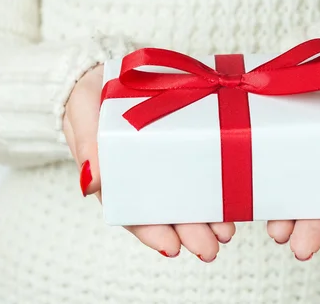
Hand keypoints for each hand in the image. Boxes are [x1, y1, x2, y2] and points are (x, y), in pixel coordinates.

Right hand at [62, 65, 234, 261]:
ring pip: (190, 196)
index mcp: (117, 178)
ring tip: (227, 232)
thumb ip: (87, 145)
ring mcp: (168, 162)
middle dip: (190, 233)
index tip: (171, 249)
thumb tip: (91, 183)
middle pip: (169, 212)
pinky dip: (218, 185)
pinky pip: (204, 166)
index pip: (134, 213)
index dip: (152, 233)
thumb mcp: (84, 115)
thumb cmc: (90, 97)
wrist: (107, 71)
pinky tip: (235, 198)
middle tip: (211, 249)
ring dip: (208, 218)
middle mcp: (145, 176)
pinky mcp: (187, 142)